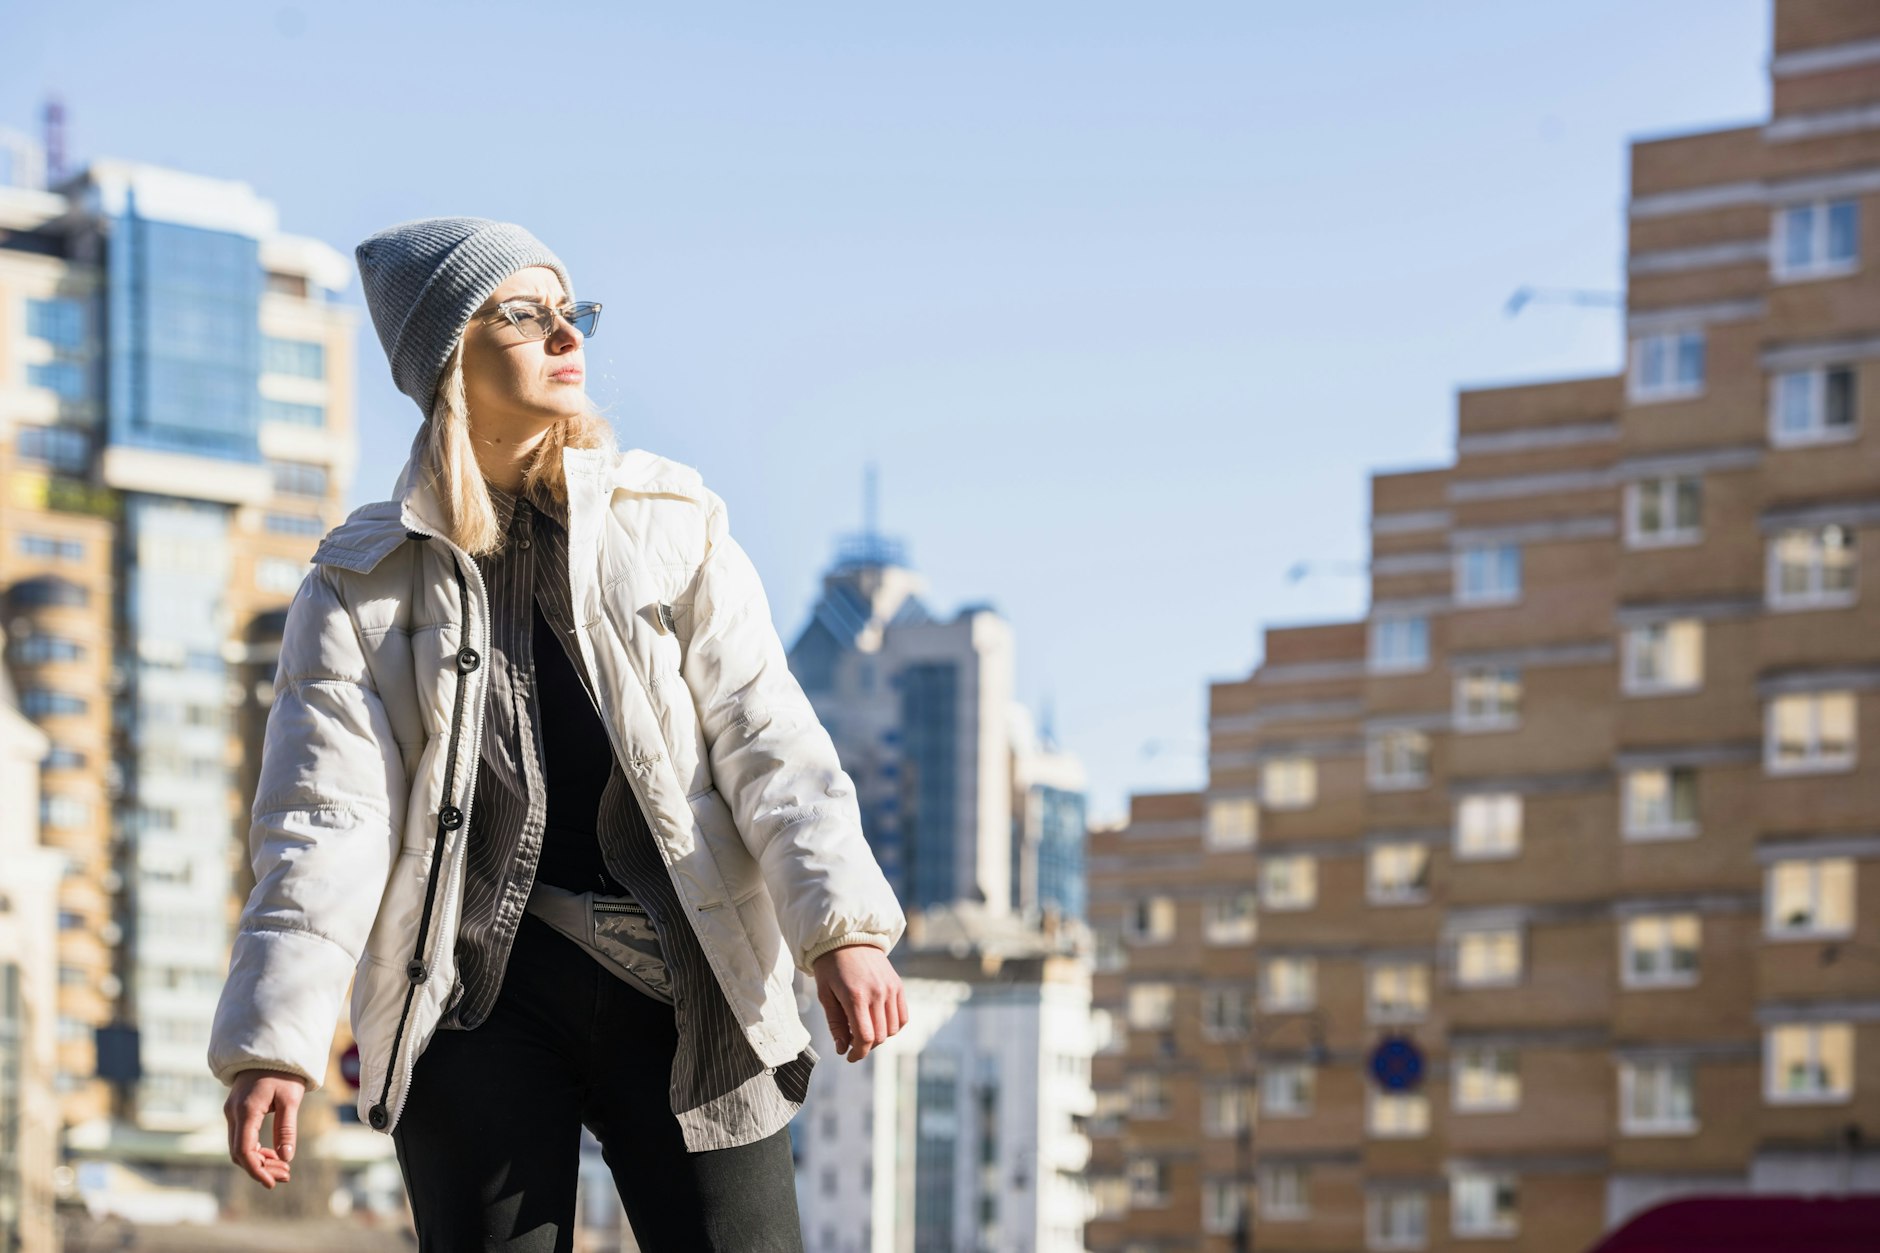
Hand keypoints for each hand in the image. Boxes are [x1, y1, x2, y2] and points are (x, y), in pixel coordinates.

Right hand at [224, 1068, 308, 1187]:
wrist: (270, 1051)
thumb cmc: (284, 1073)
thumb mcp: (290, 1099)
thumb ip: (286, 1128)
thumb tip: (286, 1157)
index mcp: (246, 1110)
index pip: (244, 1150)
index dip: (256, 1170)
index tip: (271, 1183)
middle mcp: (233, 1113)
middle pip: (240, 1152)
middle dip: (261, 1168)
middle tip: (285, 1176)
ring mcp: (232, 1113)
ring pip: (239, 1147)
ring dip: (259, 1161)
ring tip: (283, 1170)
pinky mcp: (236, 1112)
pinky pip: (241, 1138)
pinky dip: (255, 1150)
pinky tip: (274, 1155)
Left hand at [812, 944, 908, 1061]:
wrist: (847, 937)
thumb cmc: (830, 966)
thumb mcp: (825, 995)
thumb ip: (835, 1023)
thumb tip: (842, 1049)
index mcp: (855, 996)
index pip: (865, 1037)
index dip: (858, 1053)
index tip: (850, 1056)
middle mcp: (877, 993)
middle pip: (880, 1036)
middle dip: (866, 1046)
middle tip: (853, 1041)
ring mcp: (890, 989)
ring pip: (893, 1029)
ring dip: (880, 1036)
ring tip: (865, 1028)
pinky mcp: (898, 985)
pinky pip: (902, 1016)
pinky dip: (893, 1025)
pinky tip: (879, 1021)